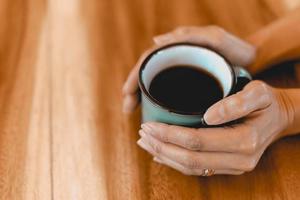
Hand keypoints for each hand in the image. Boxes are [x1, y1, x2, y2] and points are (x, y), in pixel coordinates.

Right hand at [122, 26, 255, 112]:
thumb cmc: (236, 50)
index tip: (127, 94)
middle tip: (128, 109)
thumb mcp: (215, 39)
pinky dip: (157, 104)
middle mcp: (175, 63)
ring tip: (135, 114)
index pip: (148, 61)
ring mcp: (181, 76)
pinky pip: (167, 95)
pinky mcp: (188, 88)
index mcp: (177, 50)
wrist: (254, 64)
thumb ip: (190, 35)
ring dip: (142, 99)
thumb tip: (156, 41)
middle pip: (148, 75)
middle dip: (133, 91)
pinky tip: (154, 117)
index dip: (135, 76)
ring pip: (155, 86)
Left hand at [137, 81, 293, 174]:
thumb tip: (208, 116)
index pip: (196, 141)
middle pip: (190, 159)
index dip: (169, 135)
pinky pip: (197, 169)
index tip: (149, 124)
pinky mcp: (227, 166)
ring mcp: (233, 166)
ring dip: (165, 156)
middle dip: (161, 147)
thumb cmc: (268, 102)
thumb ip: (236, 102)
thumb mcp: (258, 93)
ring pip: (191, 168)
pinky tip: (161, 155)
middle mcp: (239, 160)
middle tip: (142, 134)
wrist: (280, 118)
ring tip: (145, 143)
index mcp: (245, 141)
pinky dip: (175, 163)